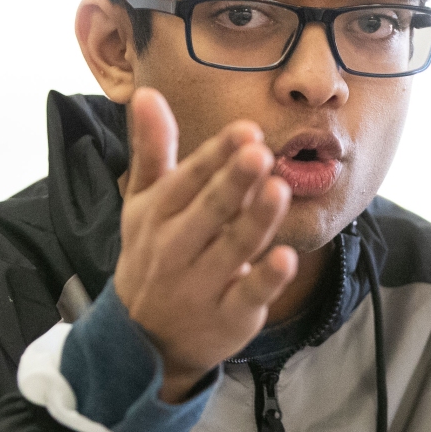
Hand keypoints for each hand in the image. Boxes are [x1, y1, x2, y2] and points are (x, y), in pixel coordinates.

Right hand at [112, 88, 298, 401]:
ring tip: (278, 189)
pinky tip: (286, 258)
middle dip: (233, 183)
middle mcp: (176, 248)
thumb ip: (153, 150)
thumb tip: (147, 92)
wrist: (144, 340)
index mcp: (158, 214)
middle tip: (259, 153)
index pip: (188, 180)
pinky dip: (266, 279)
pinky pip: (248, 296)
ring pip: (232, 250)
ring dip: (255, 221)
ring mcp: (201, 285)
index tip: (245, 129)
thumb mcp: (144, 203)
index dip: (216, 155)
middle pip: (209, 212)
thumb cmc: (153, 255)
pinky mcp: (228, 316)